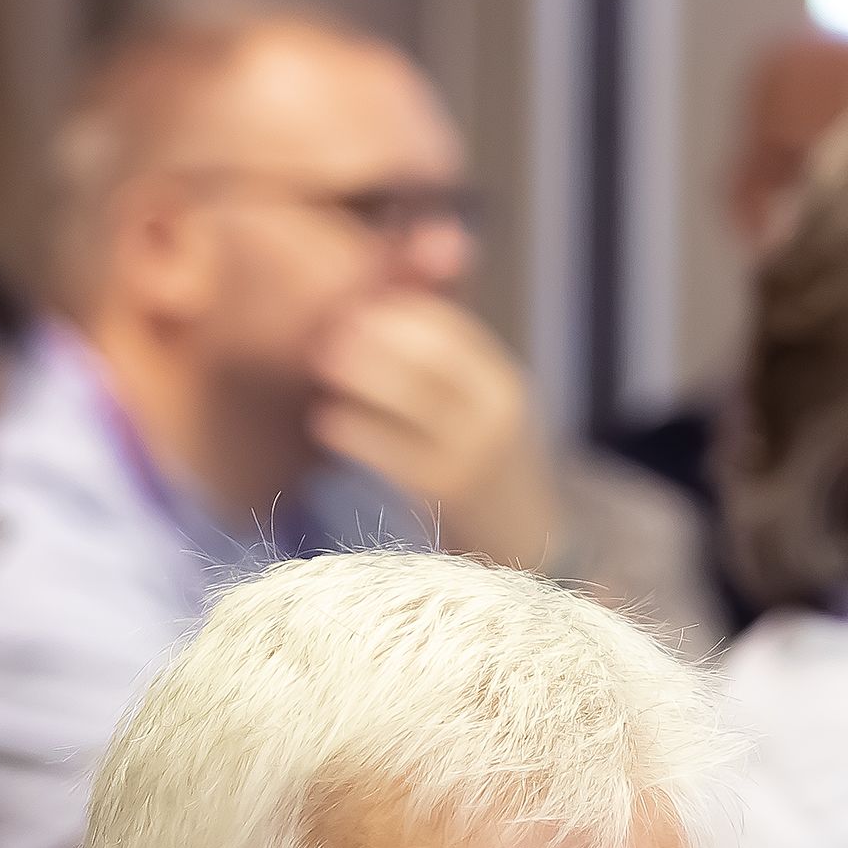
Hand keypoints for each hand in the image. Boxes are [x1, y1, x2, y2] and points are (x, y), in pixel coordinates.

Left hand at [311, 290, 555, 570]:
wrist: (526, 543)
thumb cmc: (490, 466)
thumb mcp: (486, 408)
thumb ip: (449, 362)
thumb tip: (390, 304)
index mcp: (504, 383)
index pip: (449, 326)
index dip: (398, 310)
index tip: (355, 306)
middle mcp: (495, 412)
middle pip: (428, 354)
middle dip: (374, 335)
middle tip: (328, 329)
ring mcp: (473, 453)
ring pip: (409, 396)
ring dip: (360, 374)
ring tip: (321, 364)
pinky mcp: (445, 492)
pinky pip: (391, 451)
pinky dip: (353, 430)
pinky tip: (324, 420)